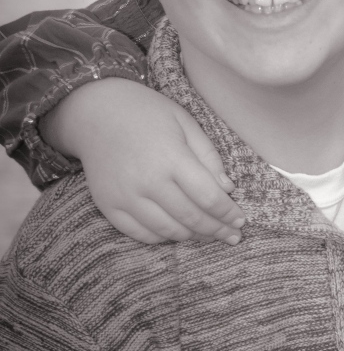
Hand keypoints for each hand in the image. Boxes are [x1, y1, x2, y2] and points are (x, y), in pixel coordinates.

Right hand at [41, 78, 244, 243]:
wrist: (95, 112)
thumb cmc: (146, 113)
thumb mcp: (184, 122)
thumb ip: (208, 156)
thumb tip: (227, 189)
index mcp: (171, 157)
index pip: (208, 197)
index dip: (228, 213)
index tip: (241, 220)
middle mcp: (147, 182)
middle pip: (191, 218)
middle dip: (217, 230)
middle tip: (233, 236)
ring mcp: (125, 197)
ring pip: (168, 231)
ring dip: (193, 237)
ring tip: (209, 235)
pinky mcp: (108, 206)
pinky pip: (140, 234)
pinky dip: (162, 238)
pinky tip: (178, 232)